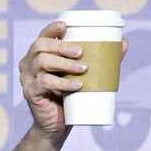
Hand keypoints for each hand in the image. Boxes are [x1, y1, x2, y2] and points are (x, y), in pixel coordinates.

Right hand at [16, 20, 128, 138]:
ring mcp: (27, 78)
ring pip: (42, 62)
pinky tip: (76, 85)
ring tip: (84, 69)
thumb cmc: (69, 96)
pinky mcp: (30, 93)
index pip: (42, 36)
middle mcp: (29, 64)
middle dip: (62, 46)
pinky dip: (62, 83)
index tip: (66, 25)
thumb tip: (123, 44)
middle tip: (81, 52)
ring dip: (64, 63)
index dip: (52, 28)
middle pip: (41, 46)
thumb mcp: (82, 76)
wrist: (56, 125)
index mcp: (39, 55)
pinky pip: (44, 82)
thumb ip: (100, 60)